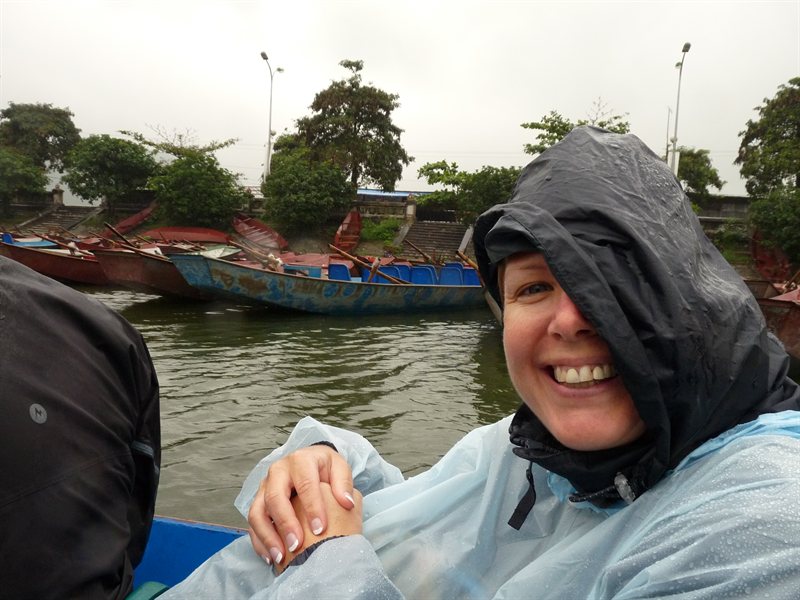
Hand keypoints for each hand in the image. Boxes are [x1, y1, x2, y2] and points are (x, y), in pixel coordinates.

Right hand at [247, 445, 355, 567]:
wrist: (310, 463)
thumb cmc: (325, 468)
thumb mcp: (339, 467)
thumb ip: (344, 483)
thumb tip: (346, 503)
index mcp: (300, 460)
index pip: (305, 483)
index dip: (312, 507)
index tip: (320, 529)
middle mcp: (278, 471)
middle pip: (275, 497)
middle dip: (285, 523)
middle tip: (297, 545)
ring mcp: (265, 487)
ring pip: (257, 512)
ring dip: (268, 536)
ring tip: (281, 557)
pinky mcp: (258, 502)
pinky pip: (253, 523)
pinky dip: (259, 542)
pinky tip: (271, 557)